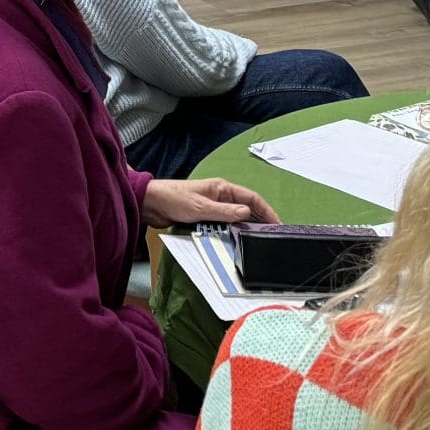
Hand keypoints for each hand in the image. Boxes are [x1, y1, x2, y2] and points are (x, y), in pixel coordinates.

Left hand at [143, 177, 279, 228]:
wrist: (150, 204)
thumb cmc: (173, 200)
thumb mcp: (201, 207)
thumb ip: (224, 211)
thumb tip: (248, 213)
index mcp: (222, 188)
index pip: (252, 198)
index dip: (267, 211)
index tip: (278, 224)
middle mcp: (221, 196)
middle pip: (247, 208)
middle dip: (261, 220)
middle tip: (273, 236)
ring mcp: (213, 206)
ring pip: (237, 217)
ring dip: (247, 227)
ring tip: (259, 241)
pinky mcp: (205, 216)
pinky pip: (225, 224)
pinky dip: (233, 231)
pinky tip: (238, 241)